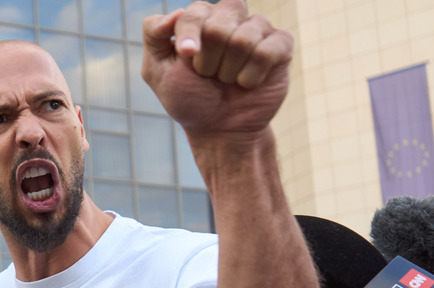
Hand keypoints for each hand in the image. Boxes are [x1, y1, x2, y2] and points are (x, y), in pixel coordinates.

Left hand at [141, 0, 292, 142]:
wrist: (219, 129)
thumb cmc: (189, 98)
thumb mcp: (157, 70)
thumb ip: (153, 34)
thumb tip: (176, 11)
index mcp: (199, 18)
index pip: (194, 12)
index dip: (189, 36)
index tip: (187, 58)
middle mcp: (229, 17)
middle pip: (219, 22)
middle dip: (209, 59)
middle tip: (209, 75)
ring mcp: (256, 29)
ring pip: (244, 37)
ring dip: (230, 70)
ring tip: (227, 80)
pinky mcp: (280, 45)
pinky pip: (268, 49)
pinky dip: (252, 75)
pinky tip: (247, 83)